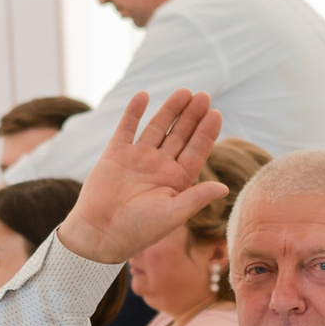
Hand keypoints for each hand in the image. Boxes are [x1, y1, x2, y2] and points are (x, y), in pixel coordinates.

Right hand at [58, 91, 228, 264]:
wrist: (99, 234)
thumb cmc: (138, 230)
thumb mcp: (173, 214)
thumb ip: (197, 198)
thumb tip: (225, 188)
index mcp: (176, 181)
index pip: (196, 152)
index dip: (206, 133)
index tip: (217, 113)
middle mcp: (159, 167)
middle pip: (180, 135)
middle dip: (192, 116)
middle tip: (204, 96)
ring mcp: (137, 158)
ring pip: (157, 128)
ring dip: (169, 110)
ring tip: (184, 92)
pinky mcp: (115, 154)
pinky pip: (126, 128)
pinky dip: (134, 112)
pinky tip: (144, 96)